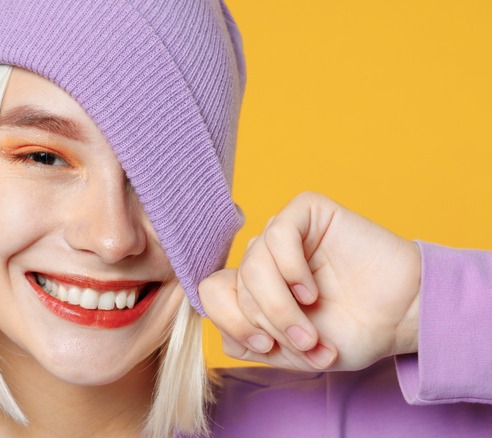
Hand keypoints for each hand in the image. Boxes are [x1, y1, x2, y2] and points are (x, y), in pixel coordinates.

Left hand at [199, 192, 421, 370]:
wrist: (401, 317)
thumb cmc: (350, 332)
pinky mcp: (306, 212)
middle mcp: (263, 258)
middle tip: (305, 342)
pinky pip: (277, 234)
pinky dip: (291, 269)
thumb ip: (253, 344)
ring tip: (310, 325)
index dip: (230, 321)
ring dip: (280, 305)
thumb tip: (224, 335)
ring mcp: (282, 234)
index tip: (264, 345)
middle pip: (236, 285)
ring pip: (253, 263)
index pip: (212, 292)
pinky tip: (311, 290)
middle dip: (269, 321)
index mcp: (253, 287)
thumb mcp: (292, 352)